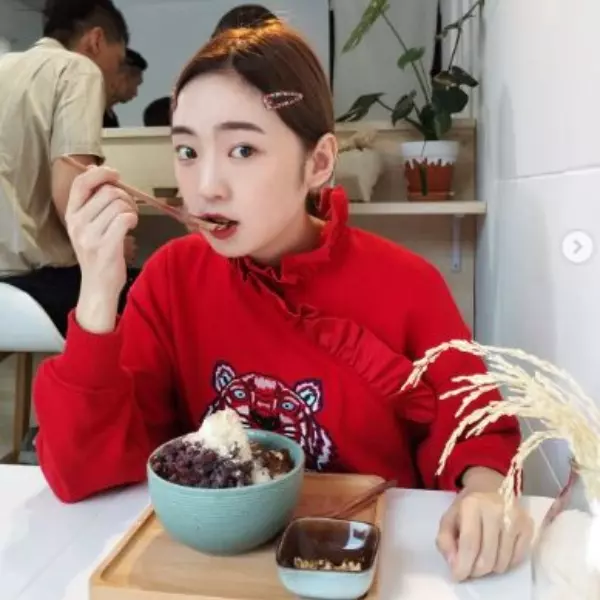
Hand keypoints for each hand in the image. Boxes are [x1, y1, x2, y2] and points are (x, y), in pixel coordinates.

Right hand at [65, 165, 137, 331]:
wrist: (98, 285)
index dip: (100, 173)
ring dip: (131, 209)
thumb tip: (93, 168)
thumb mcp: (87, 225)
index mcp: (71, 214)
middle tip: (129, 208)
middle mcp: (77, 223)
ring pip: (119, 204)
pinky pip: (125, 218)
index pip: (81, 183)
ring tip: (130, 219)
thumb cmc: (97, 254)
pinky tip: (131, 226)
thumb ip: (91, 199)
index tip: (115, 174)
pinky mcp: (106, 246)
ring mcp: (90, 235)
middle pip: (108, 192)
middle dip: (125, 196)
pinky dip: (133, 219)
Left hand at [436, 469, 533, 581]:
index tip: (458, 577)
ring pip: (503, 562)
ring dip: (490, 568)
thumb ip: (445, 541)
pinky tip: (497, 552)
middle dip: (475, 570)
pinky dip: (505, 563)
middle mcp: (495, 510)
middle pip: (487, 557)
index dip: (462, 565)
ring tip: (482, 557)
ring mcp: (515, 518)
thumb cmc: (467, 506)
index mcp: (472, 505)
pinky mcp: (528, 526)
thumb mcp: (448, 518)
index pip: (469, 543)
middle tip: (470, 568)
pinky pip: (518, 559)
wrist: (489, 487)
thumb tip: (454, 564)